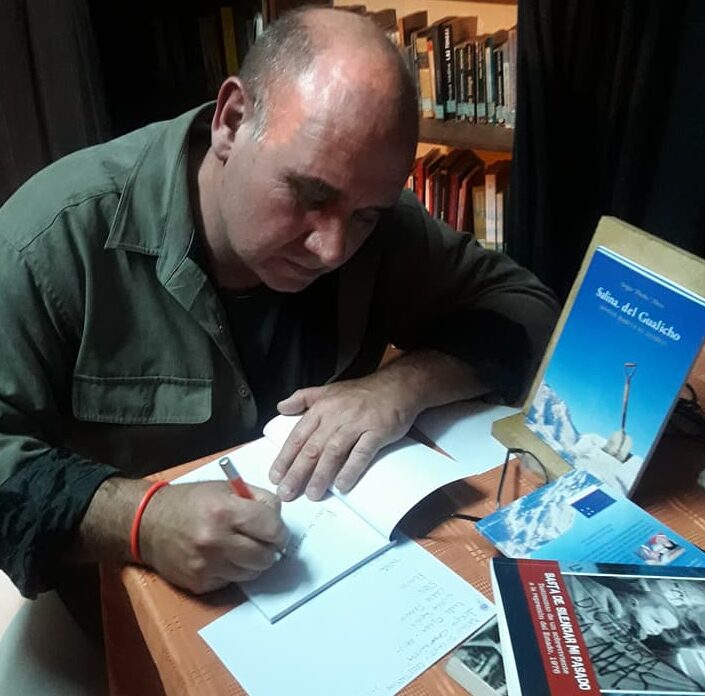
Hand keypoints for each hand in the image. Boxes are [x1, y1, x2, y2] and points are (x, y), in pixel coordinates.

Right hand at [139, 482, 288, 593]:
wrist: (148, 523)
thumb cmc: (191, 501)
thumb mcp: (226, 488)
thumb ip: (258, 499)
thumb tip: (279, 518)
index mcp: (225, 511)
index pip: (272, 529)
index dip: (279, 530)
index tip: (276, 530)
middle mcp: (216, 541)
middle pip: (266, 557)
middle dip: (269, 548)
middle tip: (262, 540)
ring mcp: (207, 566)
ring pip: (252, 573)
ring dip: (252, 562)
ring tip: (240, 547)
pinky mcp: (200, 583)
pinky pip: (232, 581)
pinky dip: (233, 570)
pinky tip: (222, 556)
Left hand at [268, 374, 418, 500]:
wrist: (397, 385)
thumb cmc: (362, 392)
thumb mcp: (329, 390)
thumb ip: (303, 398)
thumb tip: (281, 407)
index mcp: (322, 408)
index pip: (298, 435)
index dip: (285, 457)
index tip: (276, 476)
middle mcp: (336, 416)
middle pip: (312, 447)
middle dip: (297, 472)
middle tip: (287, 492)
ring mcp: (357, 424)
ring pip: (333, 452)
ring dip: (321, 475)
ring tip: (312, 494)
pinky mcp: (377, 431)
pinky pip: (362, 453)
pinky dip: (351, 469)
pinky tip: (342, 485)